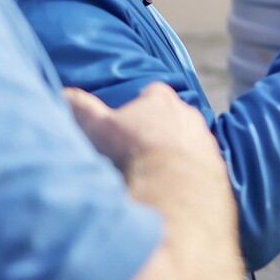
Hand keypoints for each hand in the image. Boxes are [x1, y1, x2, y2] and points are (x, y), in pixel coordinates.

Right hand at [65, 82, 219, 177]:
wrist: (176, 186)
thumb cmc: (134, 151)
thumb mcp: (100, 128)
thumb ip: (82, 109)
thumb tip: (62, 93)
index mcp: (161, 100)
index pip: (153, 92)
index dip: (141, 104)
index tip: (130, 118)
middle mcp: (189, 115)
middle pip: (174, 115)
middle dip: (161, 126)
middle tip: (142, 146)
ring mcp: (205, 140)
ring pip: (190, 139)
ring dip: (178, 150)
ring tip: (158, 170)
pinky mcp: (217, 165)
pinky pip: (202, 165)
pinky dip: (190, 172)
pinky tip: (175, 187)